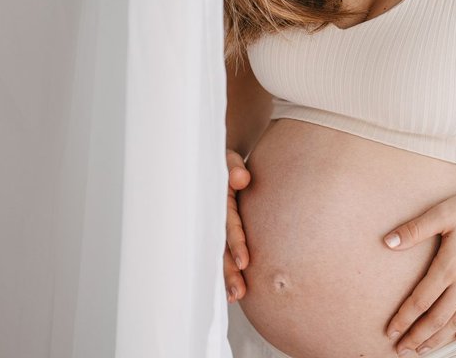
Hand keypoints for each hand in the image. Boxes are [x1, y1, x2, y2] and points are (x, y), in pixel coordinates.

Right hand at [223, 148, 251, 302]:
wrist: (212, 163)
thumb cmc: (223, 162)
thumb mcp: (227, 158)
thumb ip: (234, 167)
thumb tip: (242, 178)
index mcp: (214, 200)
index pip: (227, 225)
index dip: (235, 244)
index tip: (244, 263)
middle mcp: (211, 217)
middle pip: (220, 247)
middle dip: (228, 271)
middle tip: (239, 292)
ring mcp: (211, 226)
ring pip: (218, 254)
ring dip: (225, 276)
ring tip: (236, 296)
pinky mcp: (214, 232)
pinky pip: (218, 253)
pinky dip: (223, 271)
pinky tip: (230, 292)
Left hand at [381, 188, 455, 353]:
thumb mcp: (442, 213)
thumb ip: (414, 229)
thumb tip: (387, 241)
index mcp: (448, 267)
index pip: (420, 301)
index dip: (404, 318)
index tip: (390, 331)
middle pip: (436, 319)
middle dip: (417, 337)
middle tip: (402, 350)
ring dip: (438, 338)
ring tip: (423, 350)